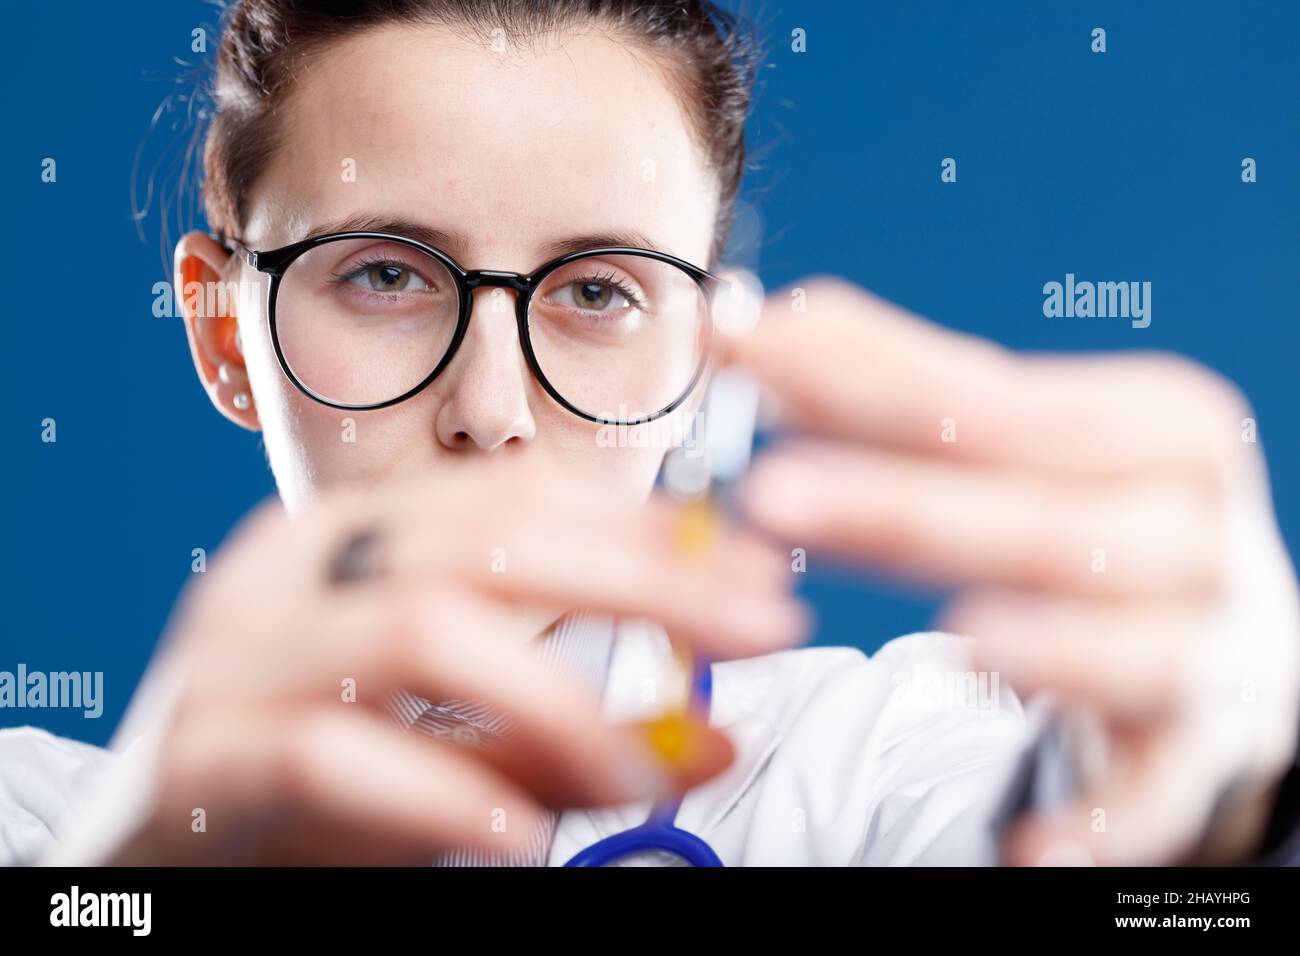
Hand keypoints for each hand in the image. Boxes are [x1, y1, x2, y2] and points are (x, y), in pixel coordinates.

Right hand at [52, 456, 806, 864]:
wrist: (162, 858)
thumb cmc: (319, 790)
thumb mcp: (460, 750)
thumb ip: (574, 736)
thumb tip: (719, 729)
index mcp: (351, 542)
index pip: (514, 494)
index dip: (643, 522)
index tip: (751, 562)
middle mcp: (293, 574)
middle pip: (488, 537)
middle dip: (641, 575)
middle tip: (757, 617)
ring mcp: (238, 658)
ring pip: (418, 628)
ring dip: (556, 698)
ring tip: (639, 767)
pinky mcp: (201, 762)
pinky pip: (326, 757)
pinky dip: (436, 792)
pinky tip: (519, 834)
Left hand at [725, 277, 1299, 865]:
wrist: (1224, 630)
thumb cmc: (1100, 512)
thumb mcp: (1022, 441)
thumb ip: (905, 383)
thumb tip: (780, 320)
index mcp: (1155, 429)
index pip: (994, 401)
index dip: (863, 376)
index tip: (747, 346)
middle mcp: (1196, 529)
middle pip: (1046, 518)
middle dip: (904, 505)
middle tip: (769, 492)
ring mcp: (1211, 643)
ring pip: (1128, 644)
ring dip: (1052, 648)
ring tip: (965, 643)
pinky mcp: (1199, 751)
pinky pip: (1158, 794)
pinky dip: (1106, 821)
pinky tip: (1031, 850)